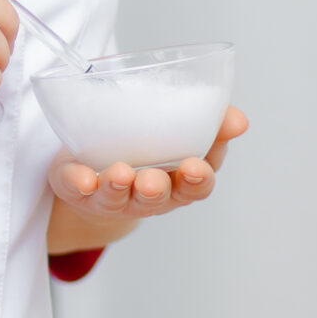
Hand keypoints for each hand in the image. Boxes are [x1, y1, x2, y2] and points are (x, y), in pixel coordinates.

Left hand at [46, 107, 248, 247]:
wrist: (97, 175)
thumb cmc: (148, 151)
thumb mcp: (182, 136)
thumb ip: (211, 125)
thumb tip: (238, 119)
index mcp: (177, 182)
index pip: (196, 186)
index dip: (198, 180)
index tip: (196, 167)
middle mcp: (147, 196)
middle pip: (158, 198)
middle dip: (157, 190)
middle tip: (154, 181)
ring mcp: (112, 197)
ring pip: (118, 197)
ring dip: (119, 187)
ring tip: (120, 173)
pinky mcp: (79, 189)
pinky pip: (78, 190)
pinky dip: (80, 183)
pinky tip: (83, 179)